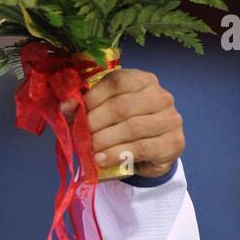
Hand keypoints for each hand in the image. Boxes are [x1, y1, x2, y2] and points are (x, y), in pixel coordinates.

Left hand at [58, 67, 184, 178]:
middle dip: (95, 122)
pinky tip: (101, 159)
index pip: (116, 82)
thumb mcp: (106, 112)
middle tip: (80, 135)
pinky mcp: (173, 143)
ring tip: (89, 149)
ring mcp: (170, 119)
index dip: (92, 96)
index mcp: (143, 80)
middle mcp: (161, 96)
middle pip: (122, 106)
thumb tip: (66, 105)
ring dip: (104, 140)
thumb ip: (87, 107)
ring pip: (131, 128)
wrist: (152, 153)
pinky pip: (140, 148)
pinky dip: (116, 154)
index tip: (73, 111)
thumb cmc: (125, 127)